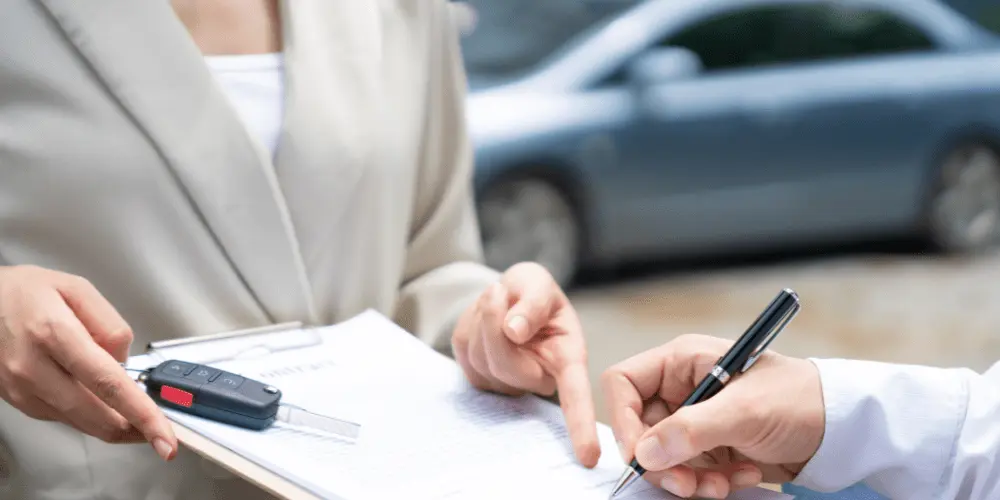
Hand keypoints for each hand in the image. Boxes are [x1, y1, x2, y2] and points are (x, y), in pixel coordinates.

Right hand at [0, 265, 177, 459]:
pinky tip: (101, 402)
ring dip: (114, 425)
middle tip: (159, 432)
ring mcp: (22, 389)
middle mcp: (34, 367)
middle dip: (134, 429)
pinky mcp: (19, 401)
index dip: (142, 414)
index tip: (163, 435)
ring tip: (136, 415)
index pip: (108, 383)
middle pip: (95, 415)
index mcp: (55, 333)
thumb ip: (111, 326)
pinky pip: (64, 417)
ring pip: (81, 423)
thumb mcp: (78, 289)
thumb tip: (124, 364)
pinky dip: (89, 415)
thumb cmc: (26, 293)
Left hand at [451, 262, 599, 466]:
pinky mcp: (480, 377)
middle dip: (494, 322)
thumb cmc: (530, 290)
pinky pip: (464, 350)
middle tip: (499, 291)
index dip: (581, 425)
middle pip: (508, 365)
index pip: (576, 395)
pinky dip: (469, 324)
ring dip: (481, 318)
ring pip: (481, 357)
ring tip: (497, 302)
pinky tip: (484, 318)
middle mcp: (540, 378)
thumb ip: (533, 302)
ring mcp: (507, 383)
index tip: (589, 457)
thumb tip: (515, 331)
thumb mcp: (537, 281)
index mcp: (567, 357)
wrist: (505, 294)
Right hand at [601, 334, 824, 498]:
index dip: (623, 418)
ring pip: (662, 456)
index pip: (624, 383)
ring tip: (723, 485)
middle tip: (686, 484)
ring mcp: (696, 420)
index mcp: (682, 362)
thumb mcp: (745, 411)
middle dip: (661, 461)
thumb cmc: (800, 400)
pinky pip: (688, 471)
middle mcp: (683, 388)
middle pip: (639, 428)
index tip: (640, 454)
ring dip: (688, 478)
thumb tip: (643, 452)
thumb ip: (691, 429)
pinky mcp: (710, 447)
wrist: (843, 429)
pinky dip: (710, 482)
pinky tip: (741, 476)